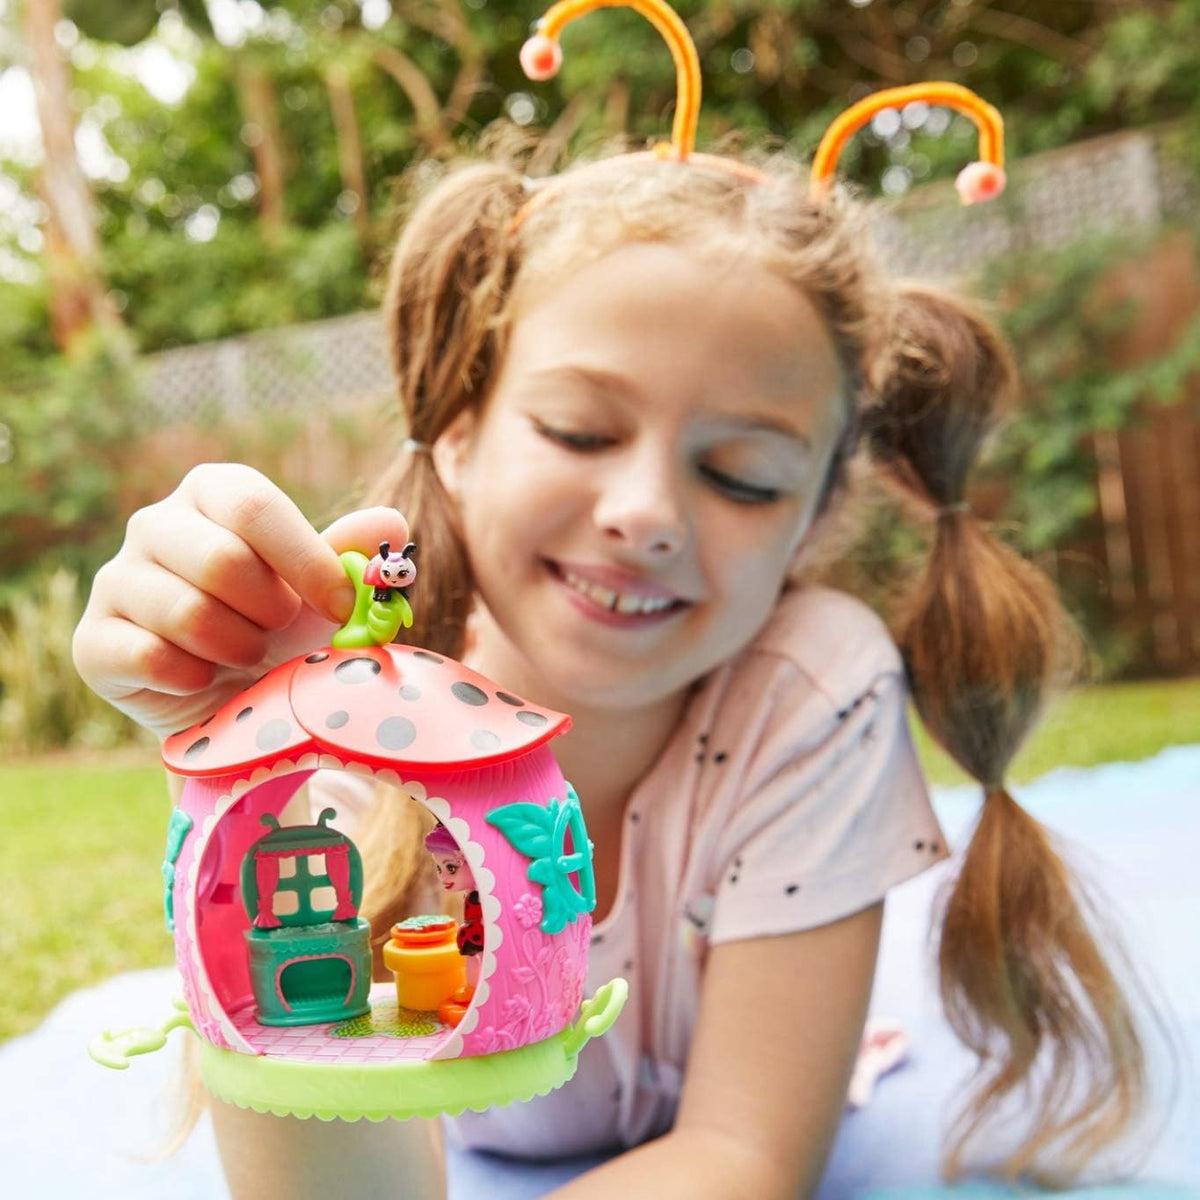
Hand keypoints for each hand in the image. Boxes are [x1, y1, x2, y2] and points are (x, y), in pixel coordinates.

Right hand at [72, 463, 408, 740]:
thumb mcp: (325, 592)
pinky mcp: (93, 641)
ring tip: (246, 654)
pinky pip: (150, 659)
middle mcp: (155, 524)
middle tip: (279, 631)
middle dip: (271, 612)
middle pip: (221, 560)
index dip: (305, 560)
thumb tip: (391, 525)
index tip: (343, 607)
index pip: (252, 504)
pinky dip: (195, 679)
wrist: (231, 698)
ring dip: (238, 648)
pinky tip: (204, 678)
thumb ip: (354, 556)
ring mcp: (115, 580)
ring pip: (187, 613)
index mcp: (214, 492)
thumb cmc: (282, 628)